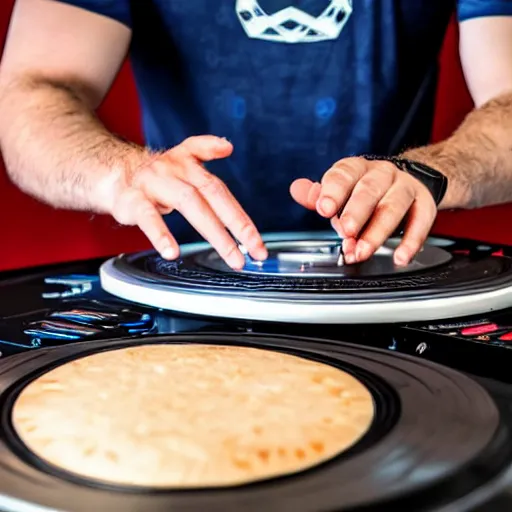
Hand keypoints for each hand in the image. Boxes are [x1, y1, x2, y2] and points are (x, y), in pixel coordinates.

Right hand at [101, 135, 266, 268]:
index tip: (258, 244)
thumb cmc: (155, 175)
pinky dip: (161, 234)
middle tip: (252, 253)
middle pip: (211, 196)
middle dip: (235, 227)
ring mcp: (154, 184)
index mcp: (190, 166)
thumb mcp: (180, 157)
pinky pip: (147, 216)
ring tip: (231, 255)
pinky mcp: (132, 199)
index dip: (241, 218)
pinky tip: (172, 252)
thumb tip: (228, 145)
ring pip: (188, 203)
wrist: (112, 173)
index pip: (222, 193)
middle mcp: (175, 171)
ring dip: (213, 232)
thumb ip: (205, 150)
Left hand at [290, 156, 436, 265]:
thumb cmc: (364, 190)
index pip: (344, 175)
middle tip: (346, 232)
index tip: (324, 209)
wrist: (408, 180)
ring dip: (377, 232)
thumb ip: (318, 194)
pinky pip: (421, 222)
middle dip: (356, 212)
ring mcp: (405, 188)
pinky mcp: (424, 205)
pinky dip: (411, 241)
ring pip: (393, 207)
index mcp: (356, 169)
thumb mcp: (340, 189)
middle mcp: (382, 174)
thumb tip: (296, 190)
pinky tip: (400, 257)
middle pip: (369, 191)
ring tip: (362, 251)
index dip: (333, 191)